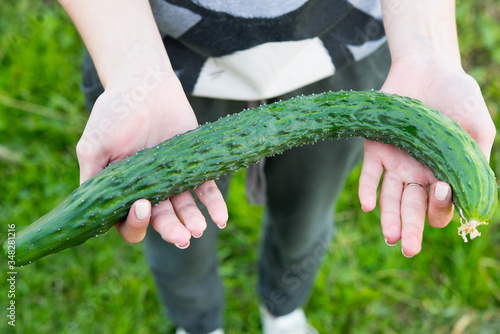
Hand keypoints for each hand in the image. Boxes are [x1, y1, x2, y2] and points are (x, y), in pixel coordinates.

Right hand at [77, 65, 227, 247]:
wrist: (144, 83)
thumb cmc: (114, 112)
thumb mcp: (93, 146)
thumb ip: (92, 179)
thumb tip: (91, 213)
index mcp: (122, 190)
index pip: (127, 221)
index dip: (134, 222)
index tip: (142, 206)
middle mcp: (148, 189)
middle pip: (160, 219)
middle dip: (170, 230)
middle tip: (182, 238)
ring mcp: (172, 179)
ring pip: (183, 208)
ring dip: (192, 221)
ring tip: (199, 229)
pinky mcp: (193, 166)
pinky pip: (205, 189)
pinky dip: (213, 204)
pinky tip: (221, 218)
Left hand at [358, 59, 494, 256]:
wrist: (426, 68)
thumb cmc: (457, 96)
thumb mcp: (477, 128)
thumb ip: (476, 161)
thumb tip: (477, 195)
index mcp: (444, 174)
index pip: (442, 206)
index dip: (442, 206)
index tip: (442, 189)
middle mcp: (418, 175)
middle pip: (413, 210)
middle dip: (411, 230)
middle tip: (407, 249)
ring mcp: (395, 164)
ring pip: (390, 199)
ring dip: (388, 218)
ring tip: (388, 236)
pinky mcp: (374, 150)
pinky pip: (369, 175)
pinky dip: (367, 189)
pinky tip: (368, 205)